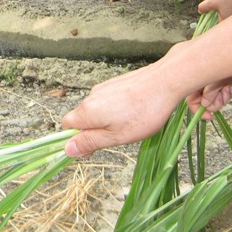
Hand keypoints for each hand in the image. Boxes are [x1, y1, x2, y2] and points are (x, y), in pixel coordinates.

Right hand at [62, 62, 186, 156]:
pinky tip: (134, 112)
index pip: (66, 126)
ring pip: (97, 110)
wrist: (165, 82)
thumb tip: (68, 149)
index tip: (93, 147)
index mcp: (87, 111)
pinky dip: (116, 109)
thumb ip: (90, 142)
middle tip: (117, 137)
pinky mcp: (116, 83)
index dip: (76, 139)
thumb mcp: (116, 137)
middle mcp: (91, 96)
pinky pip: (108, 100)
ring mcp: (104, 88)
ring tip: (130, 124)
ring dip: (107, 120)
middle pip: (82, 118)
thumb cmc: (143, 112)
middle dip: (95, 130)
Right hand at [186, 80, 231, 117]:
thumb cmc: (224, 60)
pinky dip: (227, 93)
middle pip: (205, 102)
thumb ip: (210, 92)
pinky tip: (229, 87)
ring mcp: (210, 83)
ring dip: (222, 98)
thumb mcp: (216, 78)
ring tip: (226, 89)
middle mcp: (200, 83)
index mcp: (194, 80)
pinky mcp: (219, 83)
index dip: (199, 111)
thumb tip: (206, 105)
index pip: (191, 101)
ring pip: (215, 100)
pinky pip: (222, 95)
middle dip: (215, 103)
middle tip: (221, 98)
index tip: (209, 116)